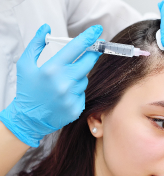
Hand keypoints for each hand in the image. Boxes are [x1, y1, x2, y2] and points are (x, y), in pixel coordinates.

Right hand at [0, 24, 102, 146]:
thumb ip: (36, 44)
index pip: (76, 48)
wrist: (29, 119)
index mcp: (51, 69)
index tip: (98, 31)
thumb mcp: (25, 64)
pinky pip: (83, 93)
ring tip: (63, 83)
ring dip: (78, 77)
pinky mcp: (76, 108)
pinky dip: (76, 91)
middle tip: (93, 50)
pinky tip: (65, 95)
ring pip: (85, 79)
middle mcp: (64, 83)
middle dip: (92, 54)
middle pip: (88, 62)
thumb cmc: (27, 90)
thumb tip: (47, 28)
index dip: (89, 37)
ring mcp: (71, 97)